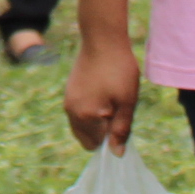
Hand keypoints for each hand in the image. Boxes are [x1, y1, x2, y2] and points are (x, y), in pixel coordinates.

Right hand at [64, 35, 139, 152]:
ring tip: (111, 100)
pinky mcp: (69, 92)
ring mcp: (68, 101)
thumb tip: (116, 154)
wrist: (102, 39)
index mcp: (85, 117)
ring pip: (83, 127)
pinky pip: (79, 113)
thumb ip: (121, 130)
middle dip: (102, 132)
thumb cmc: (118, 70)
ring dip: (97, 122)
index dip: (112, 138)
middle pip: (87, 139)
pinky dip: (91, 112)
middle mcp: (71, 112)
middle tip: (117, 111)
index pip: (98, 145)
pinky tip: (103, 93)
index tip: (122, 119)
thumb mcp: (127, 102)